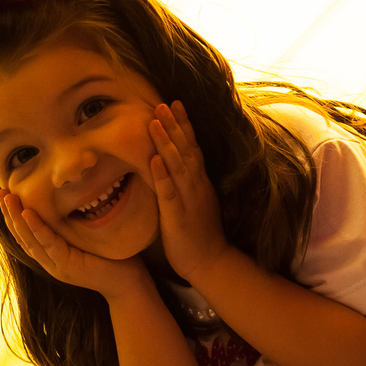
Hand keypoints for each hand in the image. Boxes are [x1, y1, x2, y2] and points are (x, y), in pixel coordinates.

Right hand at [0, 191, 145, 301]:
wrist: (129, 283)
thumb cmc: (113, 257)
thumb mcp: (87, 237)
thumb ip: (74, 223)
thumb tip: (71, 196)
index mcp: (52, 255)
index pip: (25, 235)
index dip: (12, 216)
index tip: (5, 194)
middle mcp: (50, 262)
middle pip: (21, 237)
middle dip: (9, 214)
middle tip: (0, 192)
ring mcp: (56, 266)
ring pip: (30, 240)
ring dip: (17, 218)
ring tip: (7, 198)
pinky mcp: (67, 266)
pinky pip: (48, 244)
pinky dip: (37, 228)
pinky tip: (27, 213)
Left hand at [148, 100, 229, 283]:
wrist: (211, 263)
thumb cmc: (200, 234)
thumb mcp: (196, 201)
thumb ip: (188, 182)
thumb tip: (176, 163)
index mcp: (199, 182)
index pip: (192, 147)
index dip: (184, 125)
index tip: (175, 104)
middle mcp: (196, 186)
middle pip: (186, 150)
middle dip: (174, 125)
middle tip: (163, 103)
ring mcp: (189, 200)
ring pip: (178, 166)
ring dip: (166, 142)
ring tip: (155, 122)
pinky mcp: (179, 216)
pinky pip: (170, 193)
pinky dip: (163, 175)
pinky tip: (154, 160)